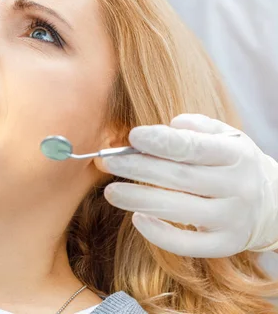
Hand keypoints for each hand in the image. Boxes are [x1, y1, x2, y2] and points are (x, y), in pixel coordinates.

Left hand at [99, 113, 277, 257]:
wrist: (276, 205)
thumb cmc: (235, 165)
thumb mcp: (228, 138)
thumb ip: (199, 128)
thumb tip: (171, 125)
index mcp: (237, 155)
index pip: (194, 147)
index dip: (161, 142)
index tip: (133, 136)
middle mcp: (238, 187)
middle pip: (180, 178)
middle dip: (139, 169)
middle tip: (109, 162)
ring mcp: (233, 219)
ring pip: (179, 210)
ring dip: (139, 200)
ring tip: (111, 191)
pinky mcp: (225, 245)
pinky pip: (187, 245)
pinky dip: (159, 234)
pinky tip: (137, 219)